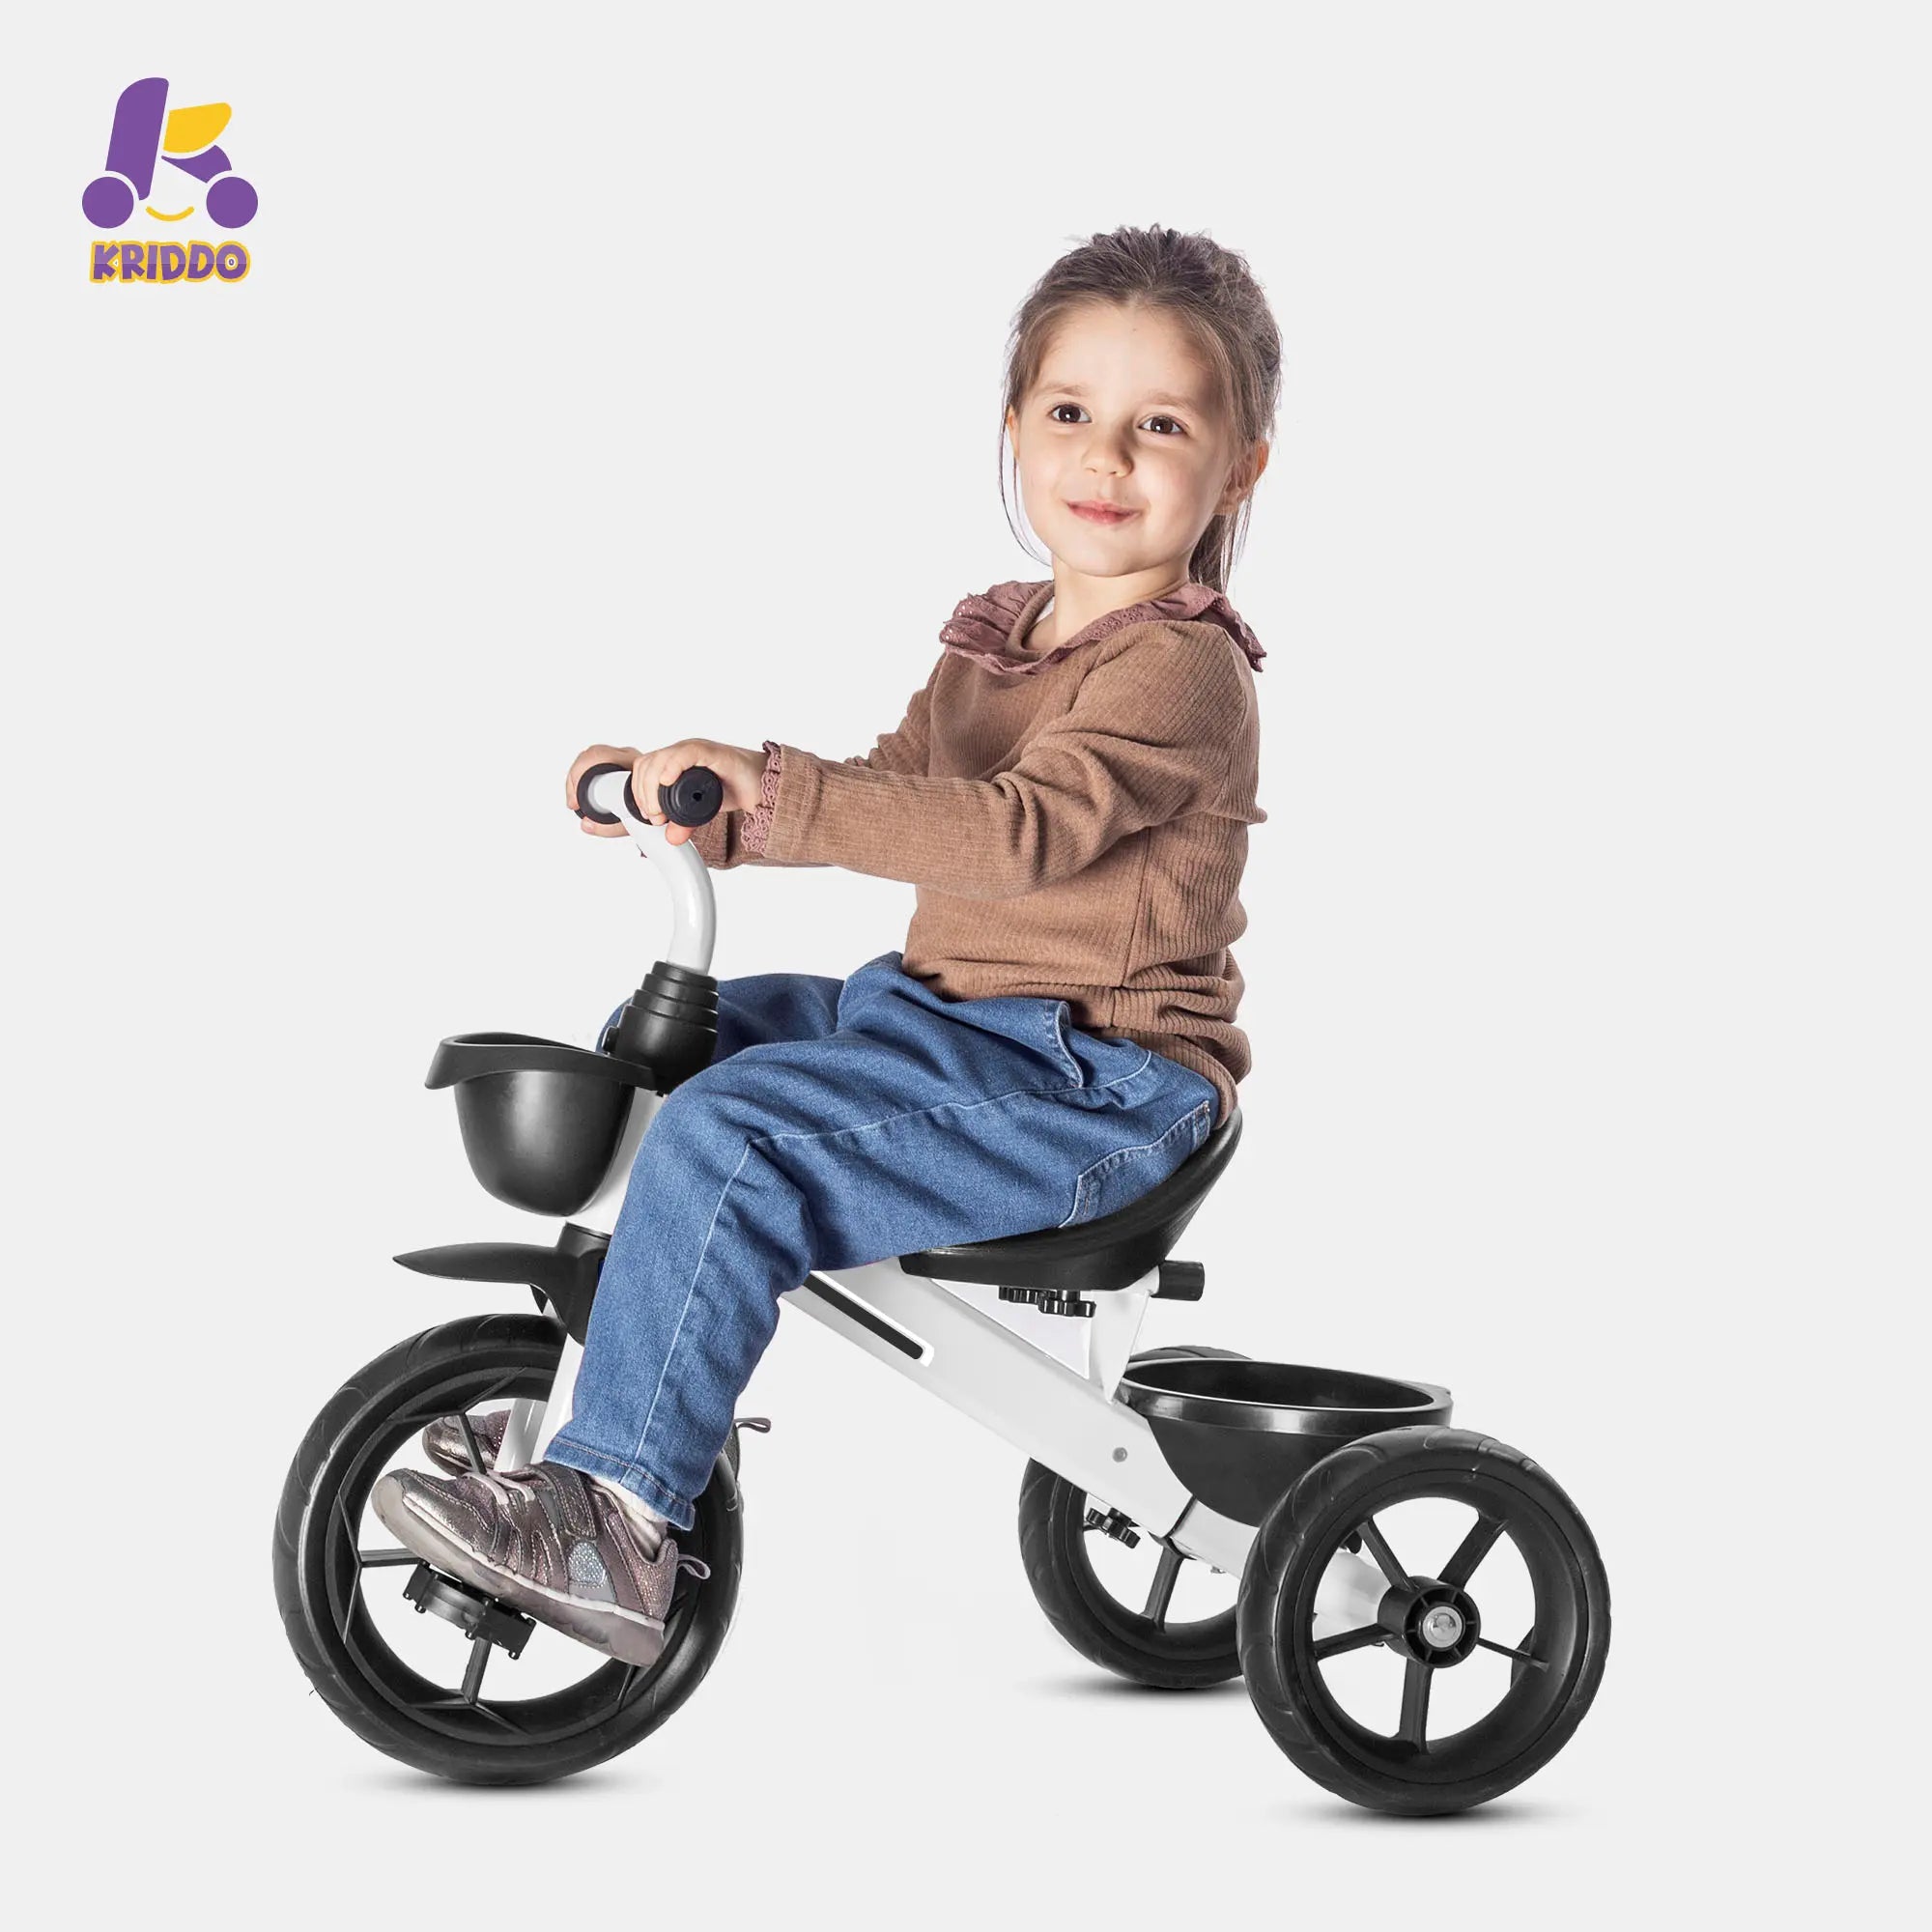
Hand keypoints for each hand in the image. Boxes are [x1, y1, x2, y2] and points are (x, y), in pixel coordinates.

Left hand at [564, 739, 769, 843]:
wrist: (766, 787)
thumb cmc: (737, 790)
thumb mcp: (703, 811)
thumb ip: (685, 822)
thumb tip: (669, 839)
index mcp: (677, 762)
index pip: (644, 769)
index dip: (637, 791)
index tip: (646, 815)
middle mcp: (683, 753)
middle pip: (647, 763)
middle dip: (642, 792)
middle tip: (654, 817)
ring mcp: (697, 750)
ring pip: (660, 759)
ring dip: (652, 786)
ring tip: (660, 811)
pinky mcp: (713, 752)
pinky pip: (686, 754)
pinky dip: (672, 766)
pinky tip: (668, 782)